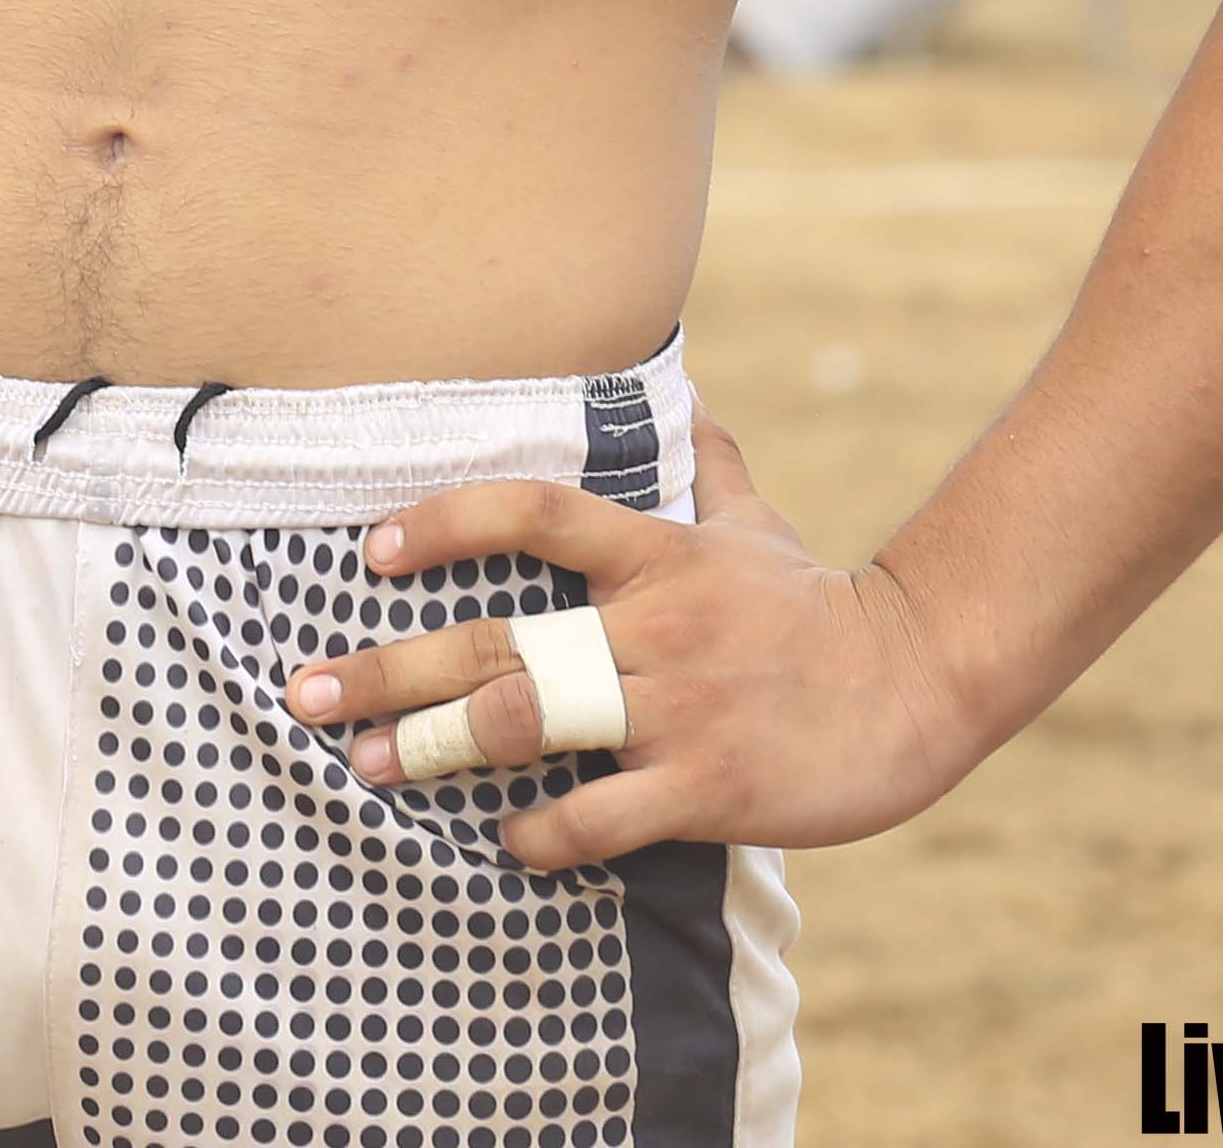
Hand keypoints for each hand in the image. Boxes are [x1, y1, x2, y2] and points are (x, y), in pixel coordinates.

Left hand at [286, 417, 983, 865]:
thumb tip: (681, 381)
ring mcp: (677, 708)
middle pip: (499, 640)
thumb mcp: (757, 519)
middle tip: (306, 693)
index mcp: (659, 553)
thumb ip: (706, 457)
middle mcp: (655, 625)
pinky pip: (599, 817)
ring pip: (533, 724)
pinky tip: (506, 841)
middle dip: (391, 670)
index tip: (372, 551)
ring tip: (370, 767)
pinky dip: (542, 835)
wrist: (915, 683)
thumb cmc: (815, 604)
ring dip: (438, 749)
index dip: (446, 523)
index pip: (533, 512)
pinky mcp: (706, 786)